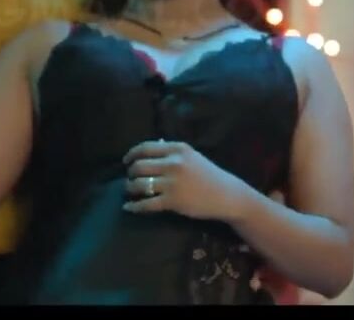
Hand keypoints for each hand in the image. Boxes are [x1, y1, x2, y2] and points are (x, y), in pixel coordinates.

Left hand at [121, 140, 251, 221]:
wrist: (226, 195)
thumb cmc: (209, 175)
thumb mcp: (192, 156)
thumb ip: (172, 152)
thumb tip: (154, 146)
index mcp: (177, 149)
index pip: (145, 148)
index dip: (131, 154)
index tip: (126, 161)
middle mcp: (173, 163)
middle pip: (139, 166)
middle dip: (130, 173)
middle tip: (130, 178)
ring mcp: (172, 183)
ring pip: (139, 184)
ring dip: (130, 188)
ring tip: (130, 191)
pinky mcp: (172, 201)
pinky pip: (146, 204)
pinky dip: (134, 206)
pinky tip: (128, 207)